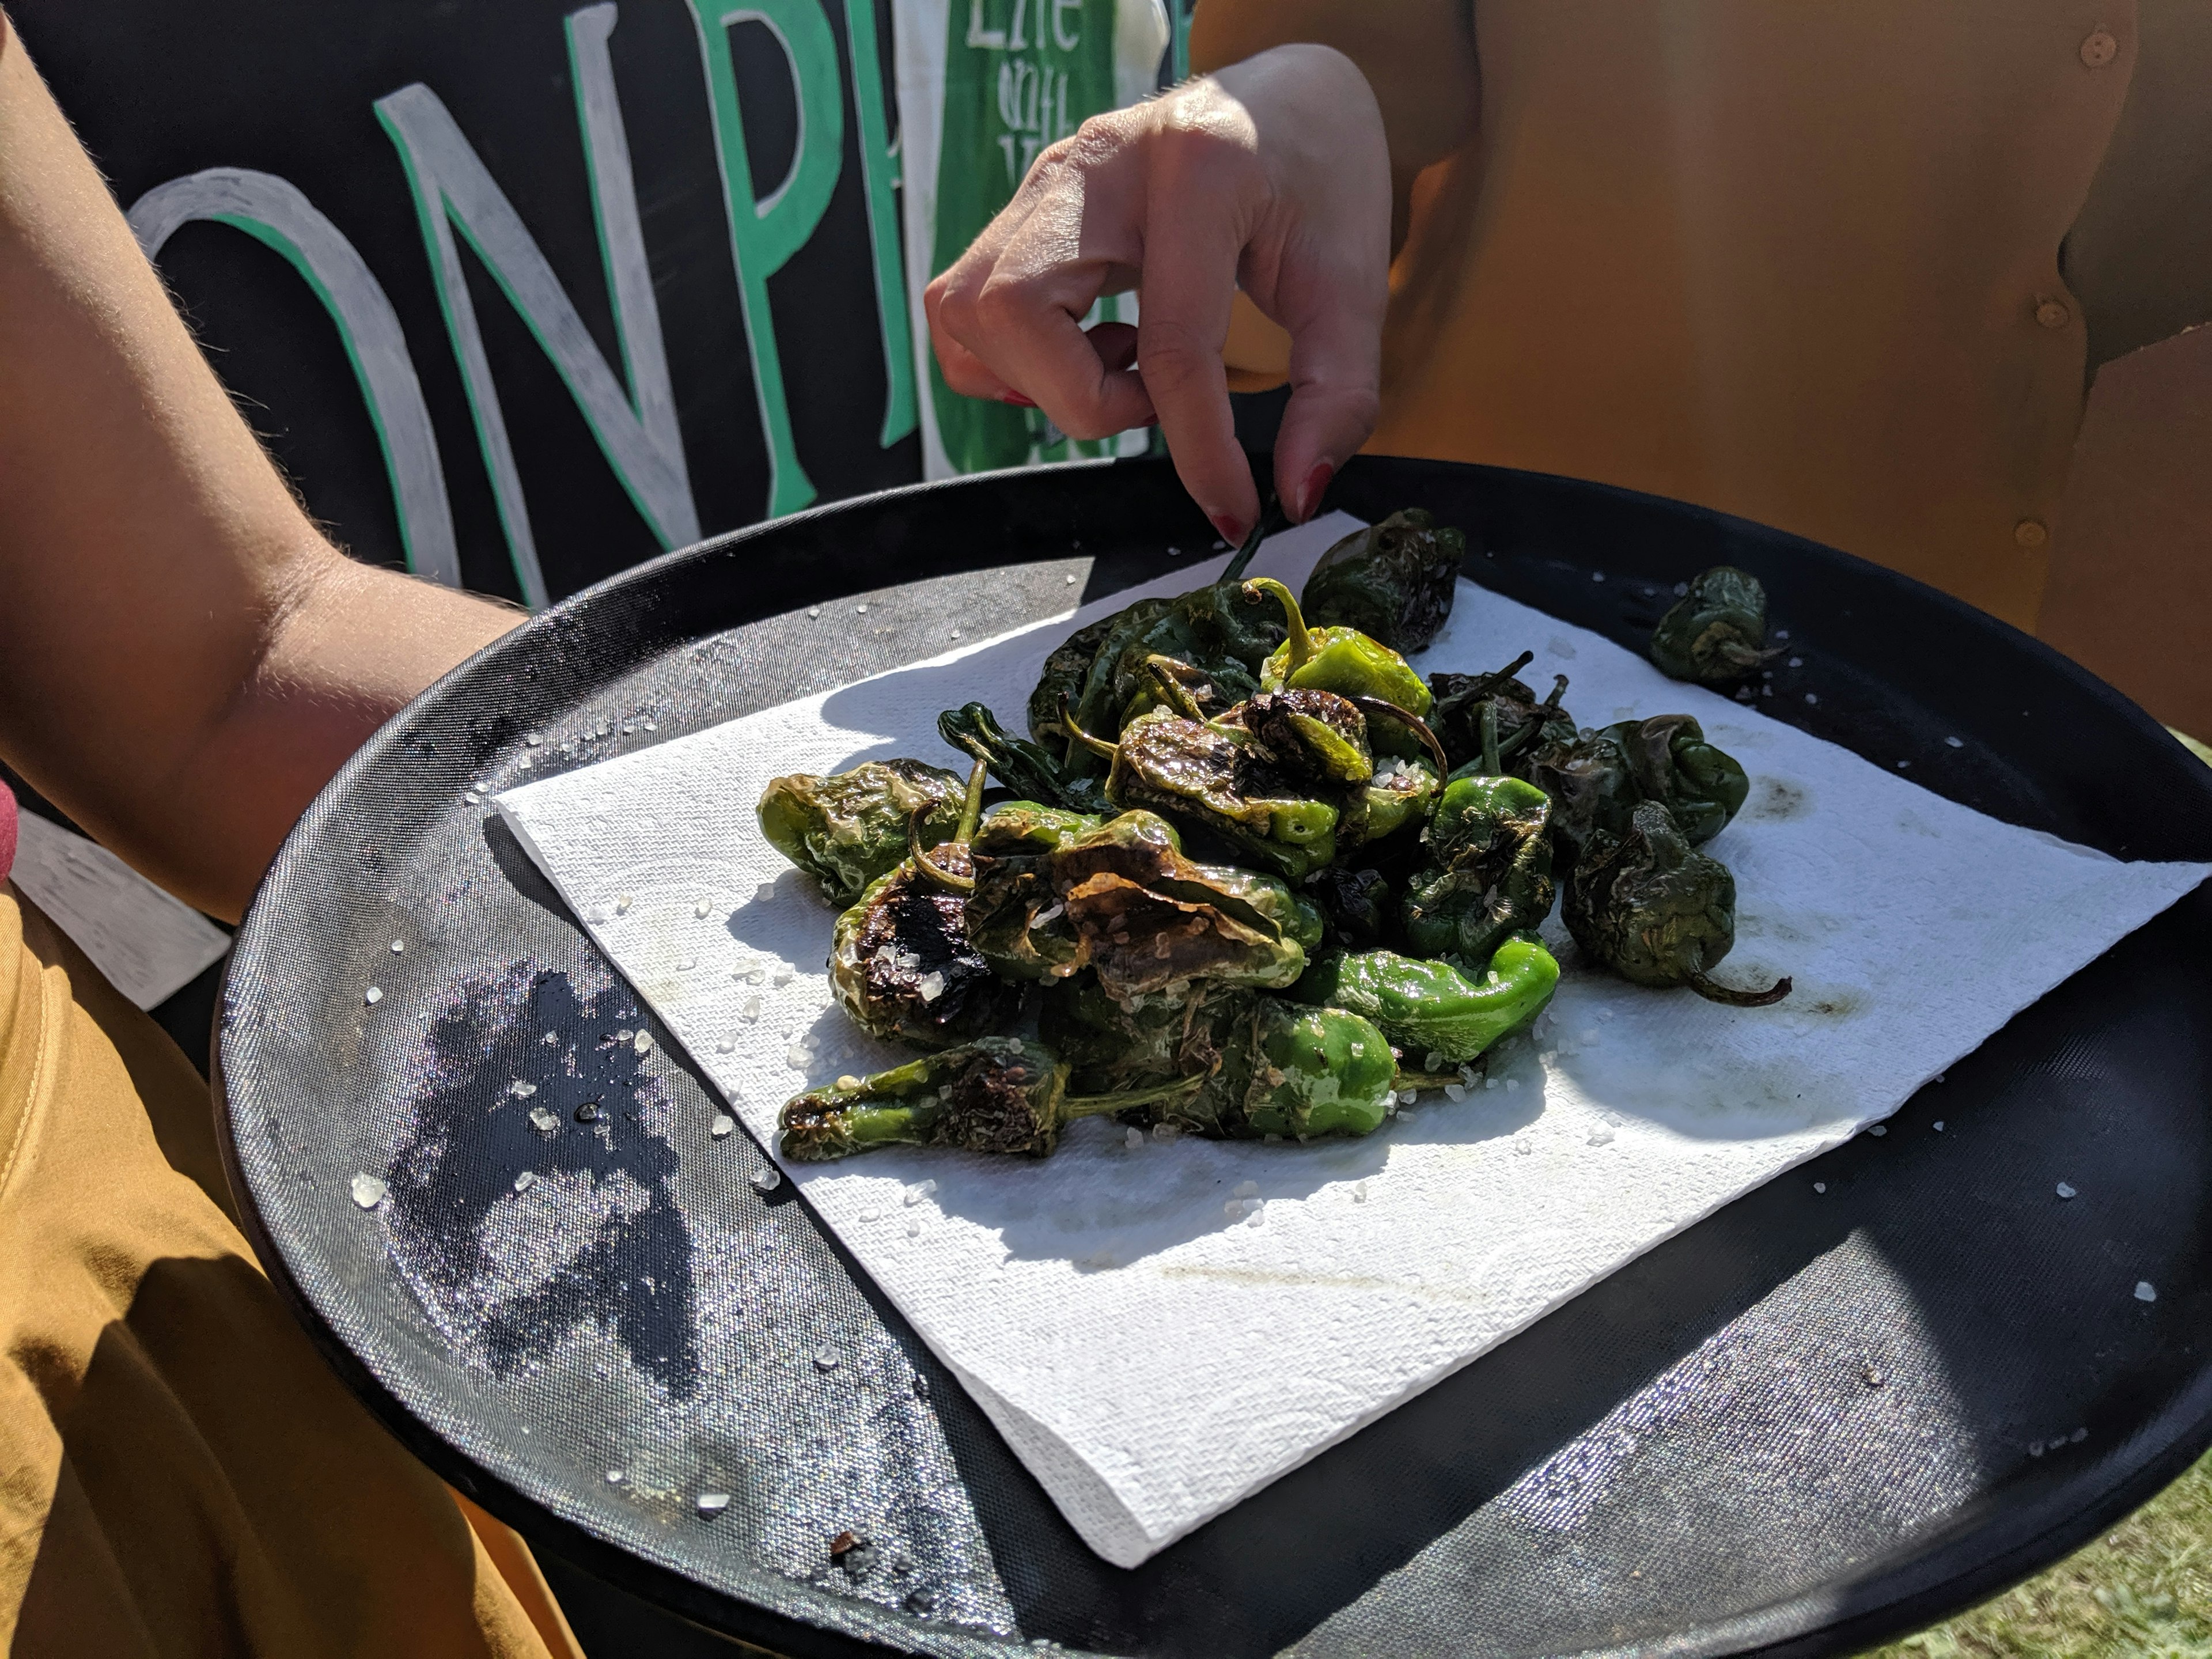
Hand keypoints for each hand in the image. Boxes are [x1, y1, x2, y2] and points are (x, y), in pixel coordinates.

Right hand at [926, 44, 1390, 543]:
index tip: (1233, 512)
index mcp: (1200, 170)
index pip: (1171, 344)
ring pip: (970, 308)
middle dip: (1075, 396)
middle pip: (1016, 312)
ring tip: (1120, 365)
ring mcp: (1045, 176)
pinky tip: (1087, 349)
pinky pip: (963, 305)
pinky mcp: (1022, 203)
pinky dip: (1012, 358)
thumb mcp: (1352, 288)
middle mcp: (1099, 162)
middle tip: (1148, 398)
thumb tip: (1295, 494)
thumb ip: (1336, 396)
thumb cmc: (1319, 186)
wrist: (1287, 102)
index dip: (1199, 450)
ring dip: (1037, 376)